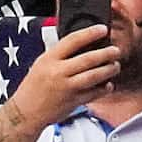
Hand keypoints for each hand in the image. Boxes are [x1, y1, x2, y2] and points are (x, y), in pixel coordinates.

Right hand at [7, 20, 123, 126]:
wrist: (26, 111)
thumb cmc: (33, 87)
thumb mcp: (41, 64)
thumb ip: (59, 55)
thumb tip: (81, 46)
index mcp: (49, 59)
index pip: (72, 40)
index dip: (90, 33)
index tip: (102, 29)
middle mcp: (58, 72)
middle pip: (88, 59)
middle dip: (106, 53)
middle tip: (115, 51)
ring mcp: (67, 87)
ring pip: (94, 76)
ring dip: (108, 70)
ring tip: (115, 66)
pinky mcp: (73, 101)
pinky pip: (94, 93)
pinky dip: (104, 88)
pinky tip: (108, 84)